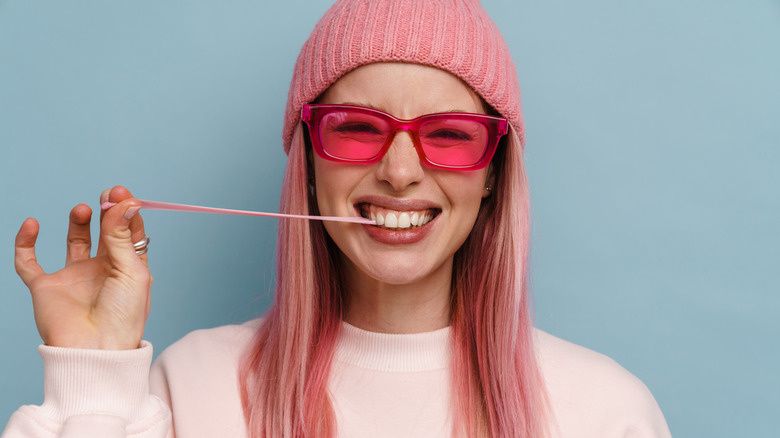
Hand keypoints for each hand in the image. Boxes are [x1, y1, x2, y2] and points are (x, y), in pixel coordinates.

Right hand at [14, 186, 151, 349]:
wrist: (94, 351)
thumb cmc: (122, 317)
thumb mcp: (130, 272)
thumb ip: (123, 236)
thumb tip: (126, 201)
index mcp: (128, 269)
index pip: (129, 233)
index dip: (126, 212)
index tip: (122, 194)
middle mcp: (102, 271)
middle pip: (105, 232)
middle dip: (106, 211)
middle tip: (108, 194)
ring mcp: (74, 278)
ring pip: (75, 241)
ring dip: (79, 221)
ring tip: (84, 209)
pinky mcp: (46, 287)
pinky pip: (28, 262)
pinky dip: (25, 242)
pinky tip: (33, 224)